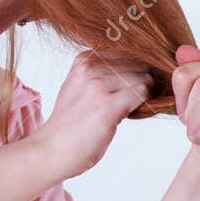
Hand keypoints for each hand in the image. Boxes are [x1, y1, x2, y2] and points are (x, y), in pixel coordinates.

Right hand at [38, 50, 151, 177]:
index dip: (136, 70)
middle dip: (141, 82)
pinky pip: (143, 92)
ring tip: (125, 109)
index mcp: (84, 58)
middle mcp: (90, 67)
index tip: (127, 88)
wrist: (55, 148)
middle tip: (128, 101)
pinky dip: (144, 103)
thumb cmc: (72, 122)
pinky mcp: (108, 105)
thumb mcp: (80, 84)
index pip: (128, 52)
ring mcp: (98, 85)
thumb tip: (141, 67)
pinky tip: (129, 113)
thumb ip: (103, 72)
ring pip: (144, 78)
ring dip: (143, 94)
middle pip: (139, 64)